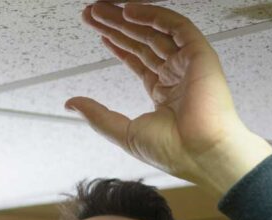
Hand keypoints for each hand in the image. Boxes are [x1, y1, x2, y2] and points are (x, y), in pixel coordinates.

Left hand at [66, 2, 271, 193]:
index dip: (117, 44)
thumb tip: (71, 103)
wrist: (200, 154)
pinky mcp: (200, 55)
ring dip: (128, 18)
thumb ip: (97, 115)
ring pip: (155, 32)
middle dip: (115, 27)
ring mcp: (188, 64)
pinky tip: (130, 11)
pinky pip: (177, 27)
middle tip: (92, 13)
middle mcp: (176, 75)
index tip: (98, 32)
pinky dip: (154, 16)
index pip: (137, 59)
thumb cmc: (172, 151)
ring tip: (101, 10)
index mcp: (163, 92)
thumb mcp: (123, 131)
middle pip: (142, 42)